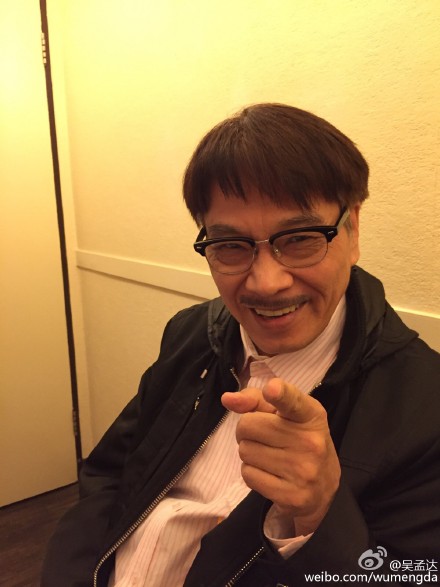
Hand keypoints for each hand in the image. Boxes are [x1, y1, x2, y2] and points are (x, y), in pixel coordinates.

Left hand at [221, 378, 340, 535]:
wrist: (323, 488)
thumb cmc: (298, 439)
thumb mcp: (285, 414)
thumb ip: (255, 400)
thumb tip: (228, 399)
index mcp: (310, 415)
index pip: (292, 401)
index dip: (280, 393)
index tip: (272, 389)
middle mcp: (310, 441)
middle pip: (249, 425)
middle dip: (247, 430)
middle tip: (263, 437)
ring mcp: (302, 471)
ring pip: (245, 451)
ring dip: (249, 452)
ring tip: (268, 455)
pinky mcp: (292, 496)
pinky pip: (248, 475)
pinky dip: (251, 472)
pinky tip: (269, 473)